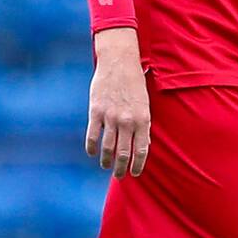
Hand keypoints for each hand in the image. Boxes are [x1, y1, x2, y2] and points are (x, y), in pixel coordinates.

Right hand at [85, 27, 150, 177]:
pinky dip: (92, 148)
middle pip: (124, 154)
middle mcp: (127, 121)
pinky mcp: (96, 112)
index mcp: (143, 119)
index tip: (135, 173)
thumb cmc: (135, 82)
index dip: (138, 165)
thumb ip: (144, 124)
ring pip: (108, 148)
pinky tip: (92, 153)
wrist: (119, 61)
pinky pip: (93, 136)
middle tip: (120, 176)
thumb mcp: (145, 103)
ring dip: (107, 161)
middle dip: (122, 169)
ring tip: (106, 166)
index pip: (142, 150)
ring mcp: (110, 117)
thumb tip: (145, 145)